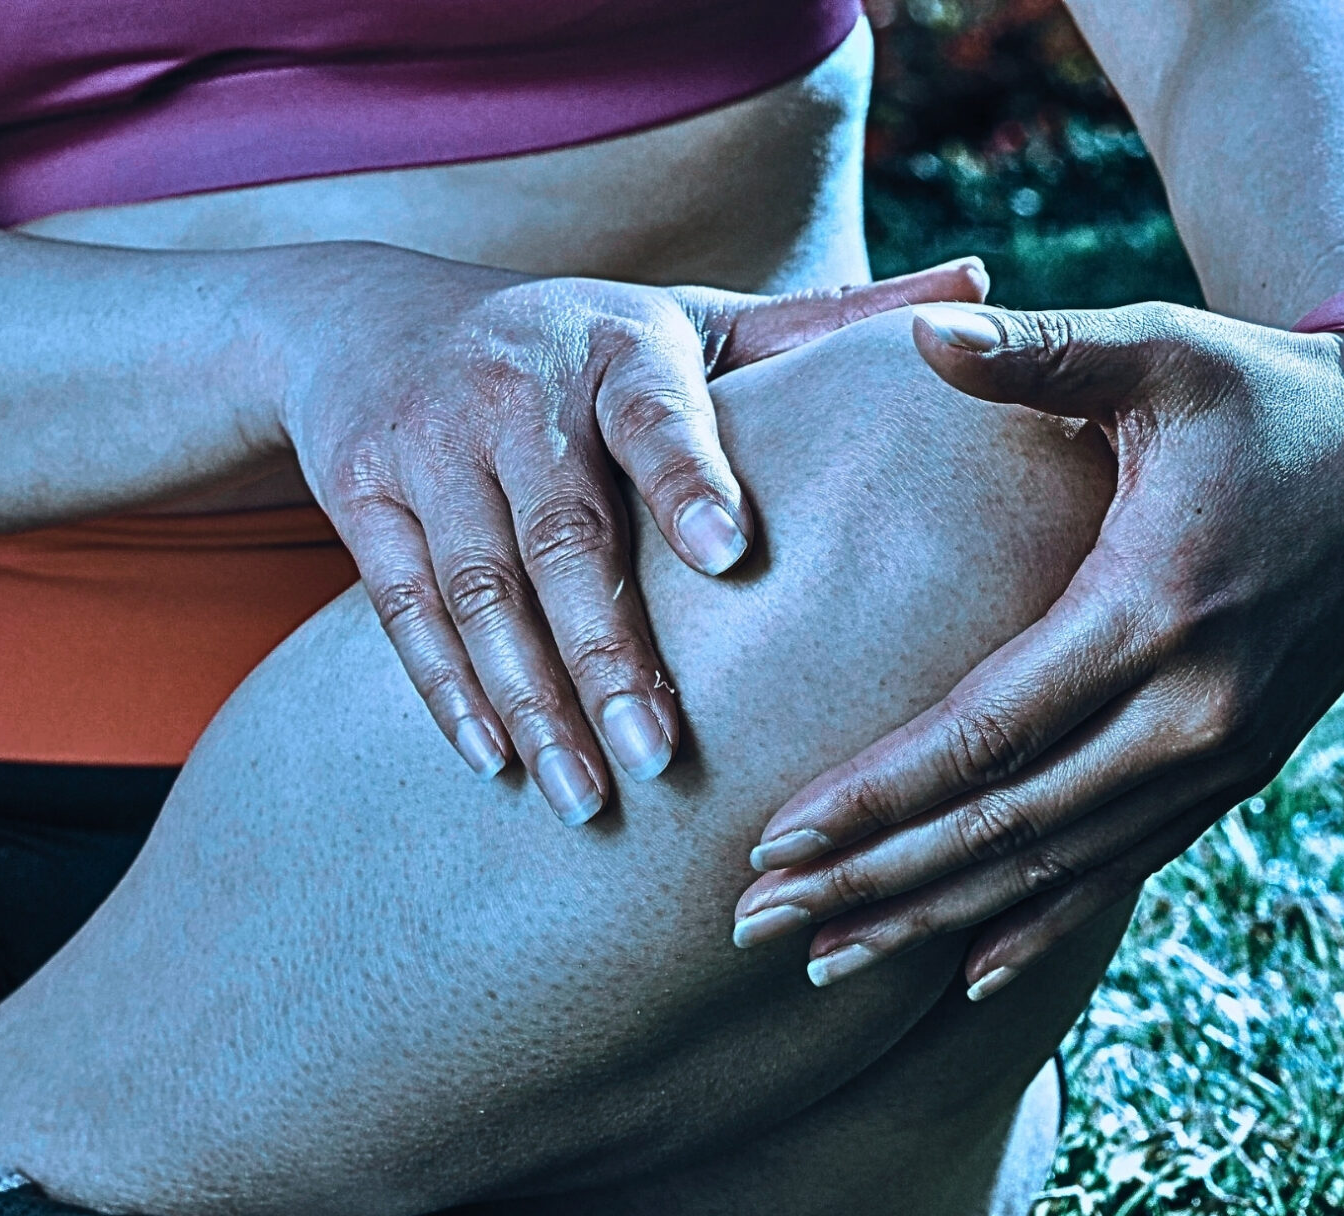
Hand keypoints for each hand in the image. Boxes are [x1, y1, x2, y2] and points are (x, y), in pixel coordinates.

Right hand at [285, 254, 986, 823]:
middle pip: (561, 535)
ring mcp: (426, 444)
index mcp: (618, 346)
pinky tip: (494, 763)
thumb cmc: (579, 342)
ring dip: (528, 699)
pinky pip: (404, 607)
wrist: (366, 317)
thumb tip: (983, 288)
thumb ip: (825, 325)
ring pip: (478, 588)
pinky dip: (447, 692)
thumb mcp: (691, 318)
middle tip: (660, 760)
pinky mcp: (359, 495)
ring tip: (584, 799)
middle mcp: (514, 389)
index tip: (732, 554)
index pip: (657, 414)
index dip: (688, 480)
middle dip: (609, 654)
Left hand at [727, 300, 1343, 994]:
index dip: (876, 796)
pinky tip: (965, 971)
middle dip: (873, 882)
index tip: (775, 840)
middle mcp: (1192, 711)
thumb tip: (924, 330)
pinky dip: (1039, 923)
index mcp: (1151, 610)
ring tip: (826, 962)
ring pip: (1055, 870)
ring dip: (935, 923)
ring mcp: (1222, 757)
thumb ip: (1042, 351)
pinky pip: (1122, 870)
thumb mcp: (1162, 350)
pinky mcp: (1238, 772)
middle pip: (1004, 828)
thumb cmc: (1266, 392)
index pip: (985, 733)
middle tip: (756, 924)